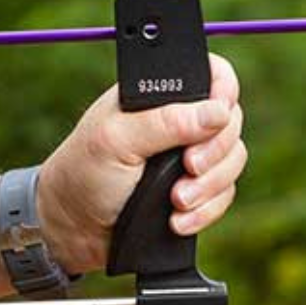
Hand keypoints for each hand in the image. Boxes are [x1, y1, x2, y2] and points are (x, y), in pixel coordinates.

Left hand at [37, 54, 246, 273]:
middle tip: (188, 167)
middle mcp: (177, 122)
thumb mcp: (115, 141)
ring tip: (176, 201)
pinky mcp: (194, 188)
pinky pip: (224, 194)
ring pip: (233, 160)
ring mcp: (188, 155)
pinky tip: (177, 220)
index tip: (216, 118)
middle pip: (231, 122)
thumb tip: (218, 111)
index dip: (224, 91)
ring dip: (209, 186)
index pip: (211, 74)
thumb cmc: (82, 175)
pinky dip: (206, 210)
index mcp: (155, 97)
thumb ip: (165, 122)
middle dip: (214, 151)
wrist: (72, 229)